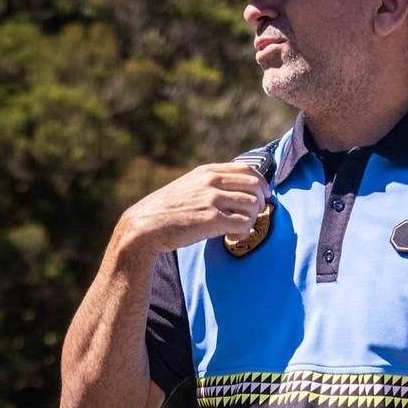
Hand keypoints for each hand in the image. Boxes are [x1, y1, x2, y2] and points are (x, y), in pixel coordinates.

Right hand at [118, 163, 269, 255]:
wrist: (145, 226)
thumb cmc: (165, 210)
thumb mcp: (187, 186)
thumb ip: (209, 183)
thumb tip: (234, 190)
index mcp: (207, 172)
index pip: (247, 169)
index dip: (261, 183)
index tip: (262, 196)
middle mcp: (211, 182)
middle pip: (255, 187)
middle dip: (259, 204)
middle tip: (251, 217)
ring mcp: (212, 199)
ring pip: (253, 206)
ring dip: (251, 220)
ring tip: (237, 230)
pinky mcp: (212, 219)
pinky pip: (244, 224)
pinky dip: (243, 233)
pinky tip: (231, 238)